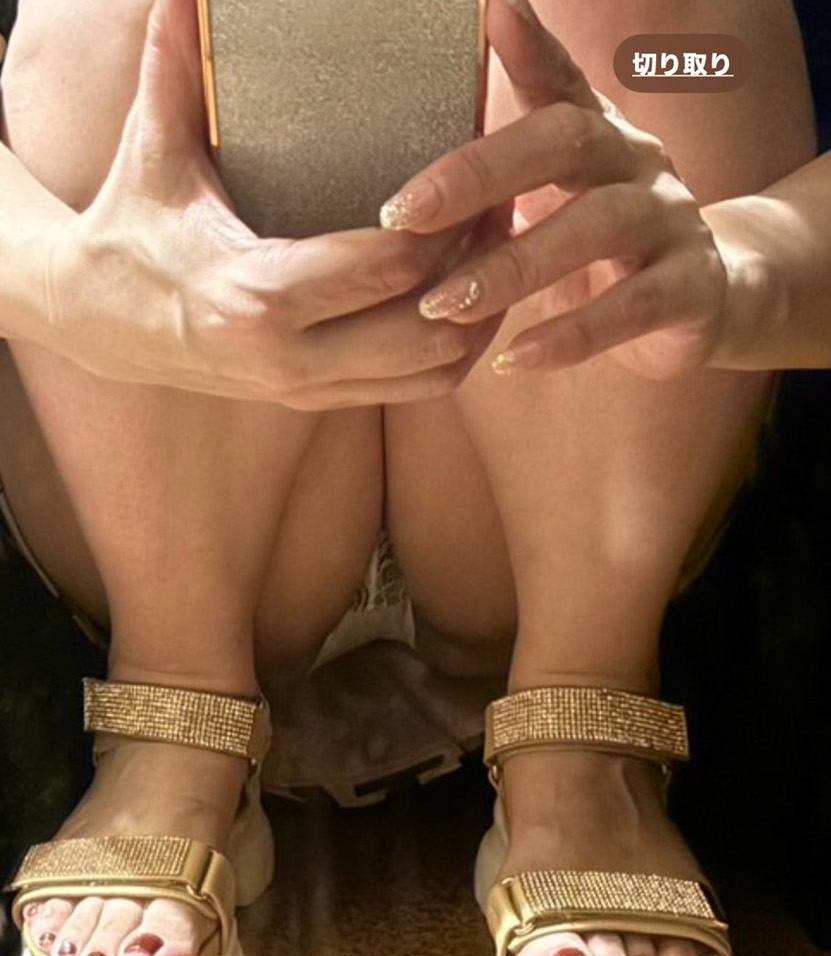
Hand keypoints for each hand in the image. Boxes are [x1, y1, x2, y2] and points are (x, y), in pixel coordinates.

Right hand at [35, 0, 499, 406]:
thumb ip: (173, 66)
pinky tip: (471, 294)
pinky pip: (417, 390)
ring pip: (433, 371)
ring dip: (478, 315)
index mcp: (255, 294)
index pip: (386, 267)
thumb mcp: (153, 150)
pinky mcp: (318, 403)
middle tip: (504, 206)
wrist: (99, 322)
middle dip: (475, 269)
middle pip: (425, 327)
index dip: (443, 222)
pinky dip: (458, 349)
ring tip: (496, 248)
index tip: (474, 168)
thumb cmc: (131, 226)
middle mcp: (288, 358)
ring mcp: (307, 390)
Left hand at [382, 0, 736, 381]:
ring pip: (593, 228)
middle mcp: (638, 160)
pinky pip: (627, 310)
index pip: (557, 79)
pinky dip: (568, 337)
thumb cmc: (607, 244)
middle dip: (479, 175)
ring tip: (443, 305)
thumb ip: (507, 162)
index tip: (489, 10)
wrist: (710, 298)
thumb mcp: (562, 192)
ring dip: (512, 268)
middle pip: (566, 141)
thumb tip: (420, 150)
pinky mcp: (689, 288)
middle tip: (404, 214)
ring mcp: (670, 221)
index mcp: (599, 131)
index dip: (526, 46)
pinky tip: (513, 359)